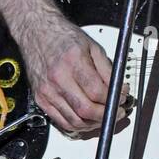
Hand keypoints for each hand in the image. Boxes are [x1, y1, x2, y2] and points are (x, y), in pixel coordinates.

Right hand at [22, 16, 128, 134]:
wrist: (37, 34)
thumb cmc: (63, 37)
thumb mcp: (92, 46)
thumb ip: (107, 70)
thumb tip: (120, 88)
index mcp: (73, 61)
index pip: (97, 91)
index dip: (114, 99)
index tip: (122, 98)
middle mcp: (58, 77)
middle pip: (86, 110)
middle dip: (106, 115)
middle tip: (117, 111)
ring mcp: (47, 90)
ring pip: (74, 120)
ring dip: (93, 123)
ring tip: (104, 117)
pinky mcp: (41, 99)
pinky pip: (61, 121)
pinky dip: (77, 125)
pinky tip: (87, 119)